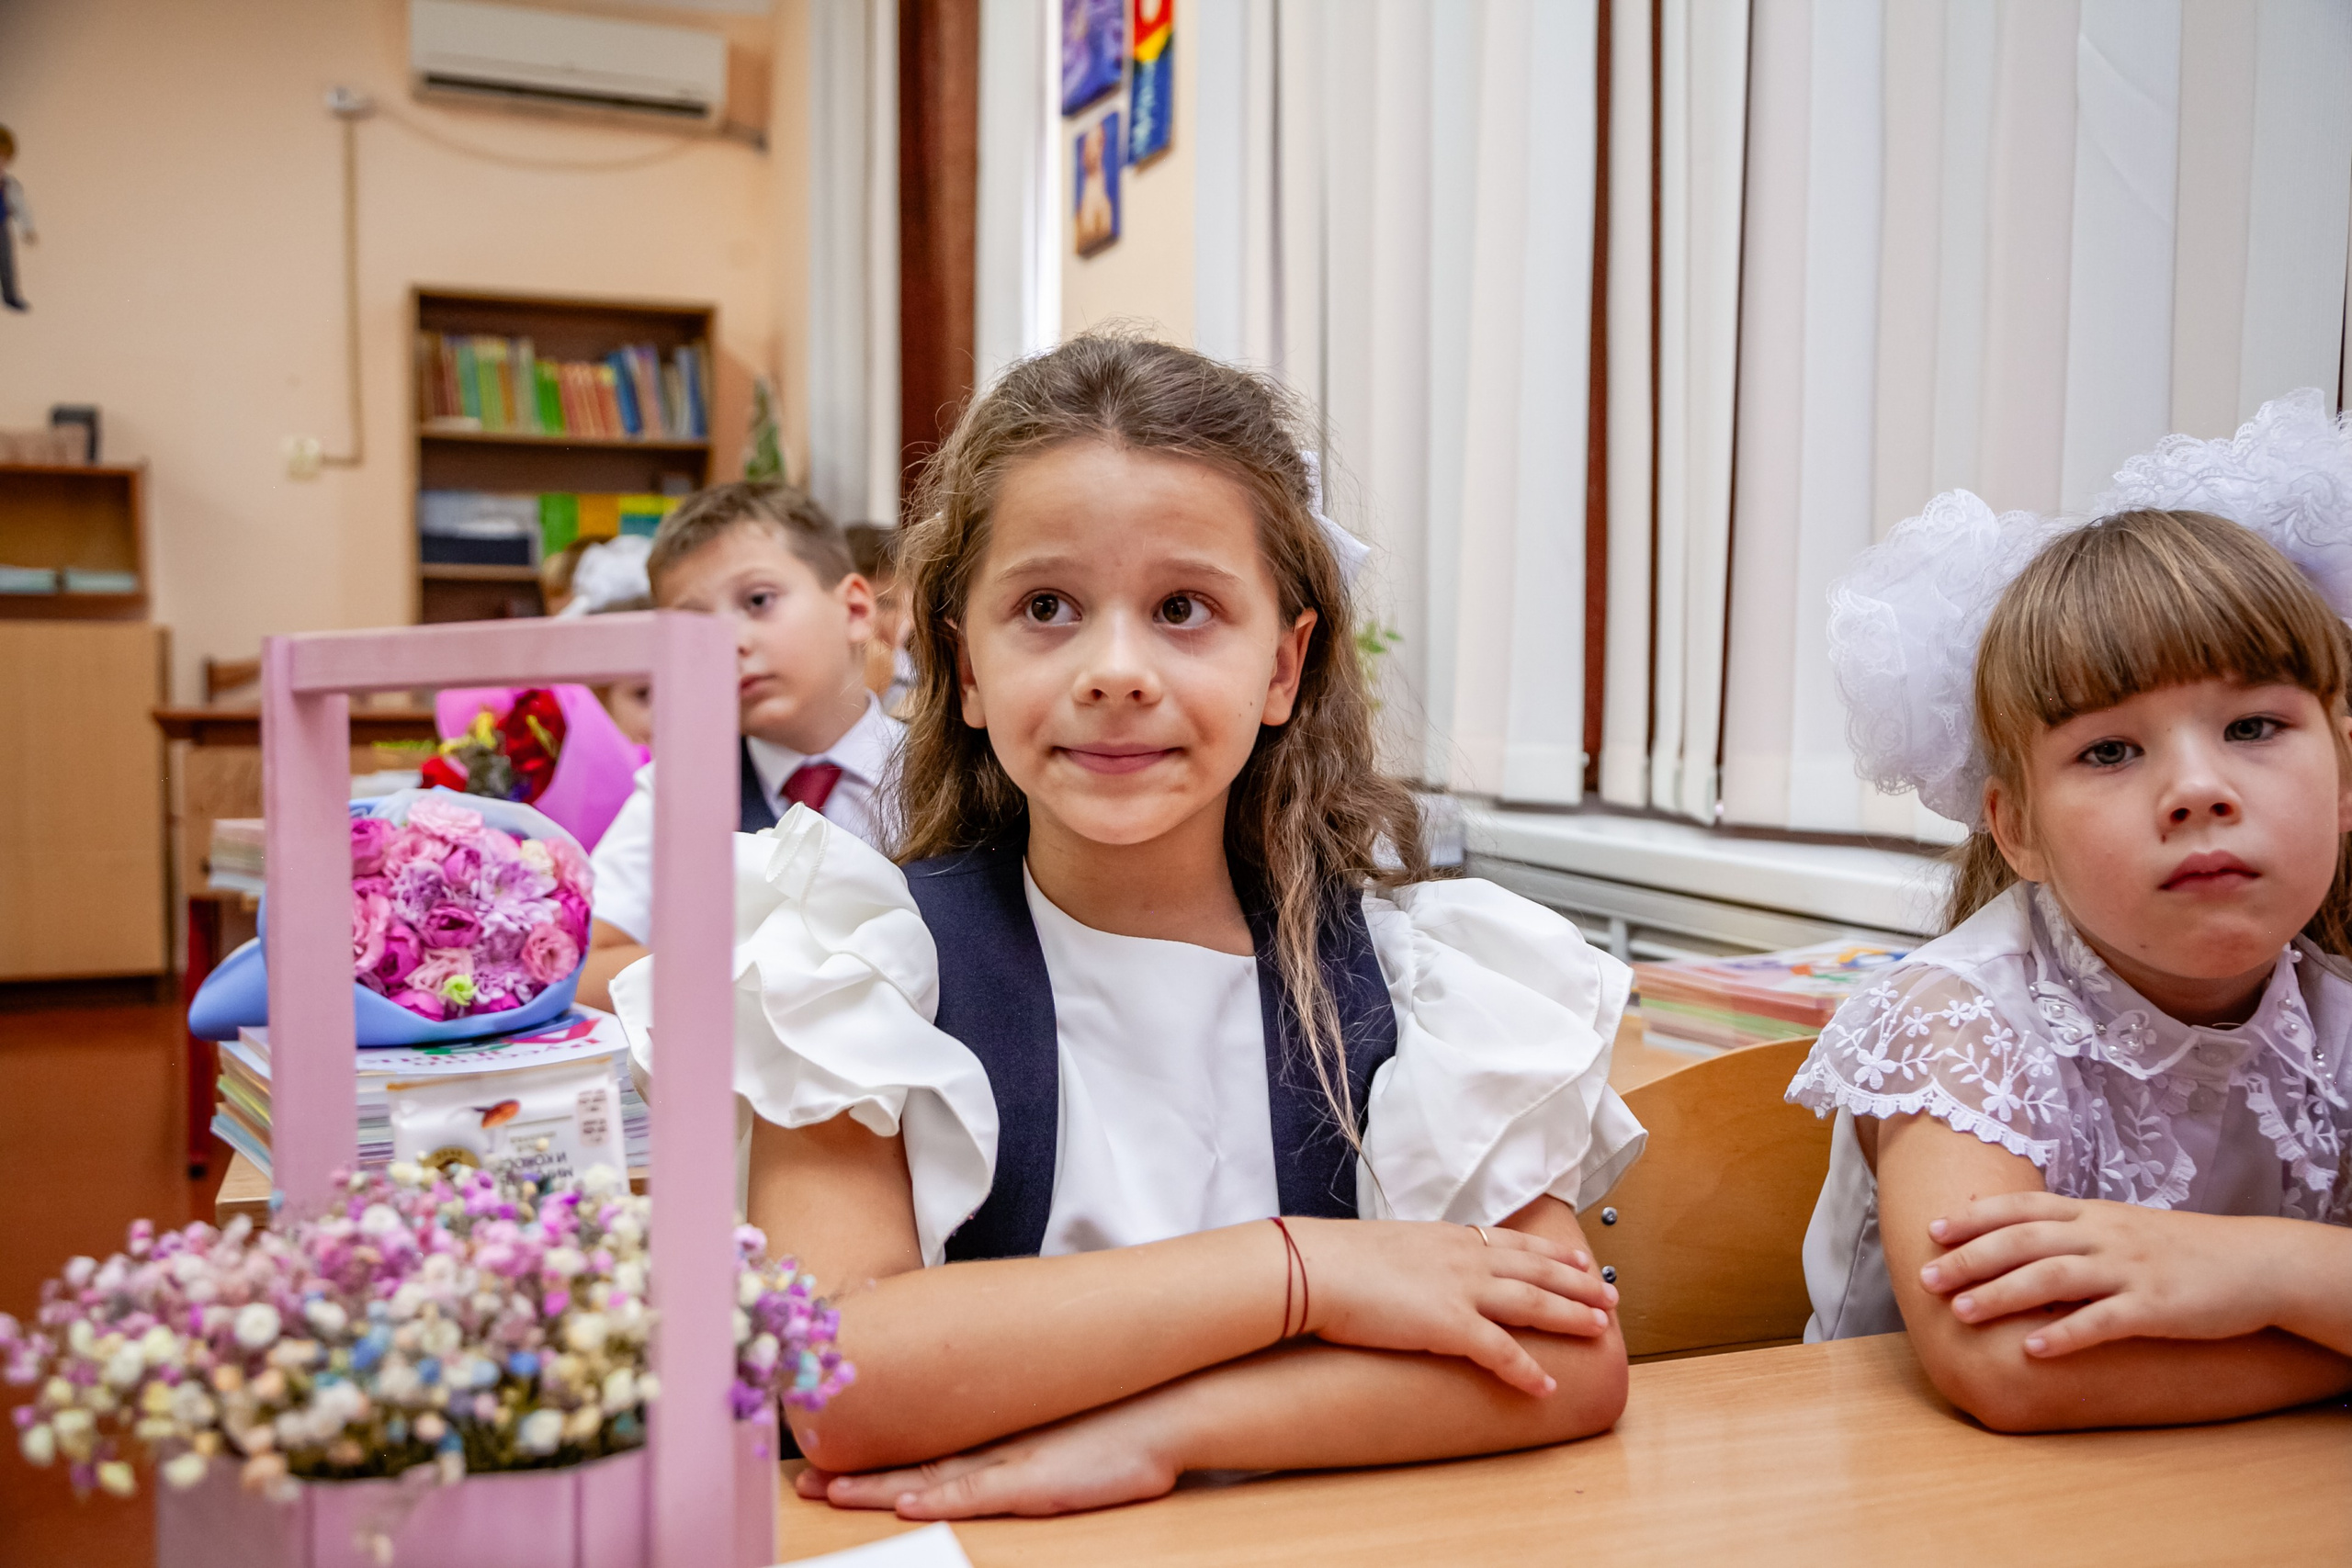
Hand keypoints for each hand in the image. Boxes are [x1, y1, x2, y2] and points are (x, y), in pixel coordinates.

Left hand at [797, 1395, 1180, 1518]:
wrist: (1164, 1407)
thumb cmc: (1115, 1415)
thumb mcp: (1055, 1412)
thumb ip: (1018, 1418)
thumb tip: (987, 1413)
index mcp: (993, 1432)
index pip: (919, 1445)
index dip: (871, 1453)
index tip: (825, 1455)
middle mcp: (991, 1445)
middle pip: (911, 1463)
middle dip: (855, 1473)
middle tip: (805, 1479)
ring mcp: (1011, 1464)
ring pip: (930, 1480)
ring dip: (877, 1489)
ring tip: (830, 1492)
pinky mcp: (1035, 1484)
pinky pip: (976, 1496)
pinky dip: (938, 1502)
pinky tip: (906, 1506)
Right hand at [1287, 1217, 1615, 1396]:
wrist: (1313, 1268)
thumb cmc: (1335, 1260)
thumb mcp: (1386, 1246)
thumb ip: (1413, 1258)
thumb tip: (1415, 1274)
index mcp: (1447, 1237)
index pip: (1513, 1242)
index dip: (1551, 1253)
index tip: (1579, 1260)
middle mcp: (1463, 1257)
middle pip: (1536, 1270)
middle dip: (1578, 1284)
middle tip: (1610, 1296)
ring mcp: (1460, 1289)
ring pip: (1533, 1302)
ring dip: (1570, 1316)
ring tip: (1600, 1330)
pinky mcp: (1449, 1324)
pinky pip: (1501, 1351)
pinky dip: (1528, 1370)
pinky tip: (1547, 1385)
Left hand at [1919, 1192, 2297, 1355]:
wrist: (2257, 1263)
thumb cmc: (2178, 1247)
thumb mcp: (2117, 1223)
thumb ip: (2064, 1223)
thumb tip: (2001, 1220)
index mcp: (2093, 1213)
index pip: (2022, 1208)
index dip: (1975, 1218)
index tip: (1931, 1232)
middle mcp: (2104, 1234)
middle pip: (2026, 1240)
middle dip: (1972, 1258)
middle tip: (1926, 1279)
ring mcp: (2130, 1269)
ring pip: (2055, 1276)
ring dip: (2004, 1294)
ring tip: (1963, 1313)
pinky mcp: (2157, 1306)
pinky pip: (2105, 1319)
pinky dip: (2066, 1333)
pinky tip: (2033, 1350)